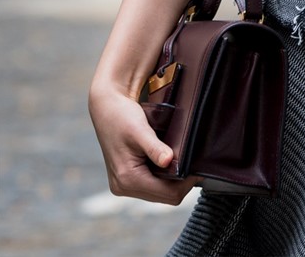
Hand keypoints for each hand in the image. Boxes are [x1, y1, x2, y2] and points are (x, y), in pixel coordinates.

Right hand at [89, 84, 197, 204]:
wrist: (106, 108)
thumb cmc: (122, 116)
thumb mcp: (140, 130)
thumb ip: (155, 148)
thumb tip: (168, 161)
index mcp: (127, 179)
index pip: (167, 194)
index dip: (185, 184)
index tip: (197, 169)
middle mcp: (123, 187)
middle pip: (164, 196)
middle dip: (180, 183)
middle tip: (193, 164)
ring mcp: (123, 185)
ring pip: (158, 193)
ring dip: (172, 180)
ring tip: (182, 161)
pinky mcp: (126, 179)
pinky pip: (151, 185)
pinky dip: (163, 176)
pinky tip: (169, 162)